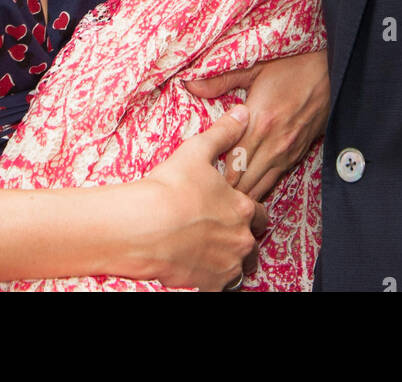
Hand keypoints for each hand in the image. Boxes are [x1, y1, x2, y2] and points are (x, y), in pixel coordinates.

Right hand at [139, 105, 259, 290]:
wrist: (142, 227)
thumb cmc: (170, 188)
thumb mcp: (197, 151)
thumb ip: (224, 133)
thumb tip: (243, 114)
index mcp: (242, 209)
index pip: (259, 215)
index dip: (246, 212)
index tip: (232, 210)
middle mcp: (240, 241)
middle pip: (251, 245)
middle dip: (240, 239)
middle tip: (219, 232)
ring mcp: (225, 267)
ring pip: (238, 269)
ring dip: (228, 261)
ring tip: (208, 251)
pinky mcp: (209, 286)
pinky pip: (220, 287)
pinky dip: (212, 279)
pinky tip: (196, 267)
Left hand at [184, 49, 328, 200]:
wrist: (332, 72)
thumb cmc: (293, 67)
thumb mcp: (255, 67)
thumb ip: (222, 80)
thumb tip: (191, 84)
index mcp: (259, 122)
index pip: (230, 163)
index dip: (212, 178)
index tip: (197, 180)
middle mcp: (273, 143)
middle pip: (243, 181)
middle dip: (223, 192)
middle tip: (203, 197)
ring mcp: (286, 152)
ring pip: (259, 187)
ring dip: (241, 194)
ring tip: (220, 202)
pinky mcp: (297, 155)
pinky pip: (274, 181)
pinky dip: (258, 188)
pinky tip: (245, 193)